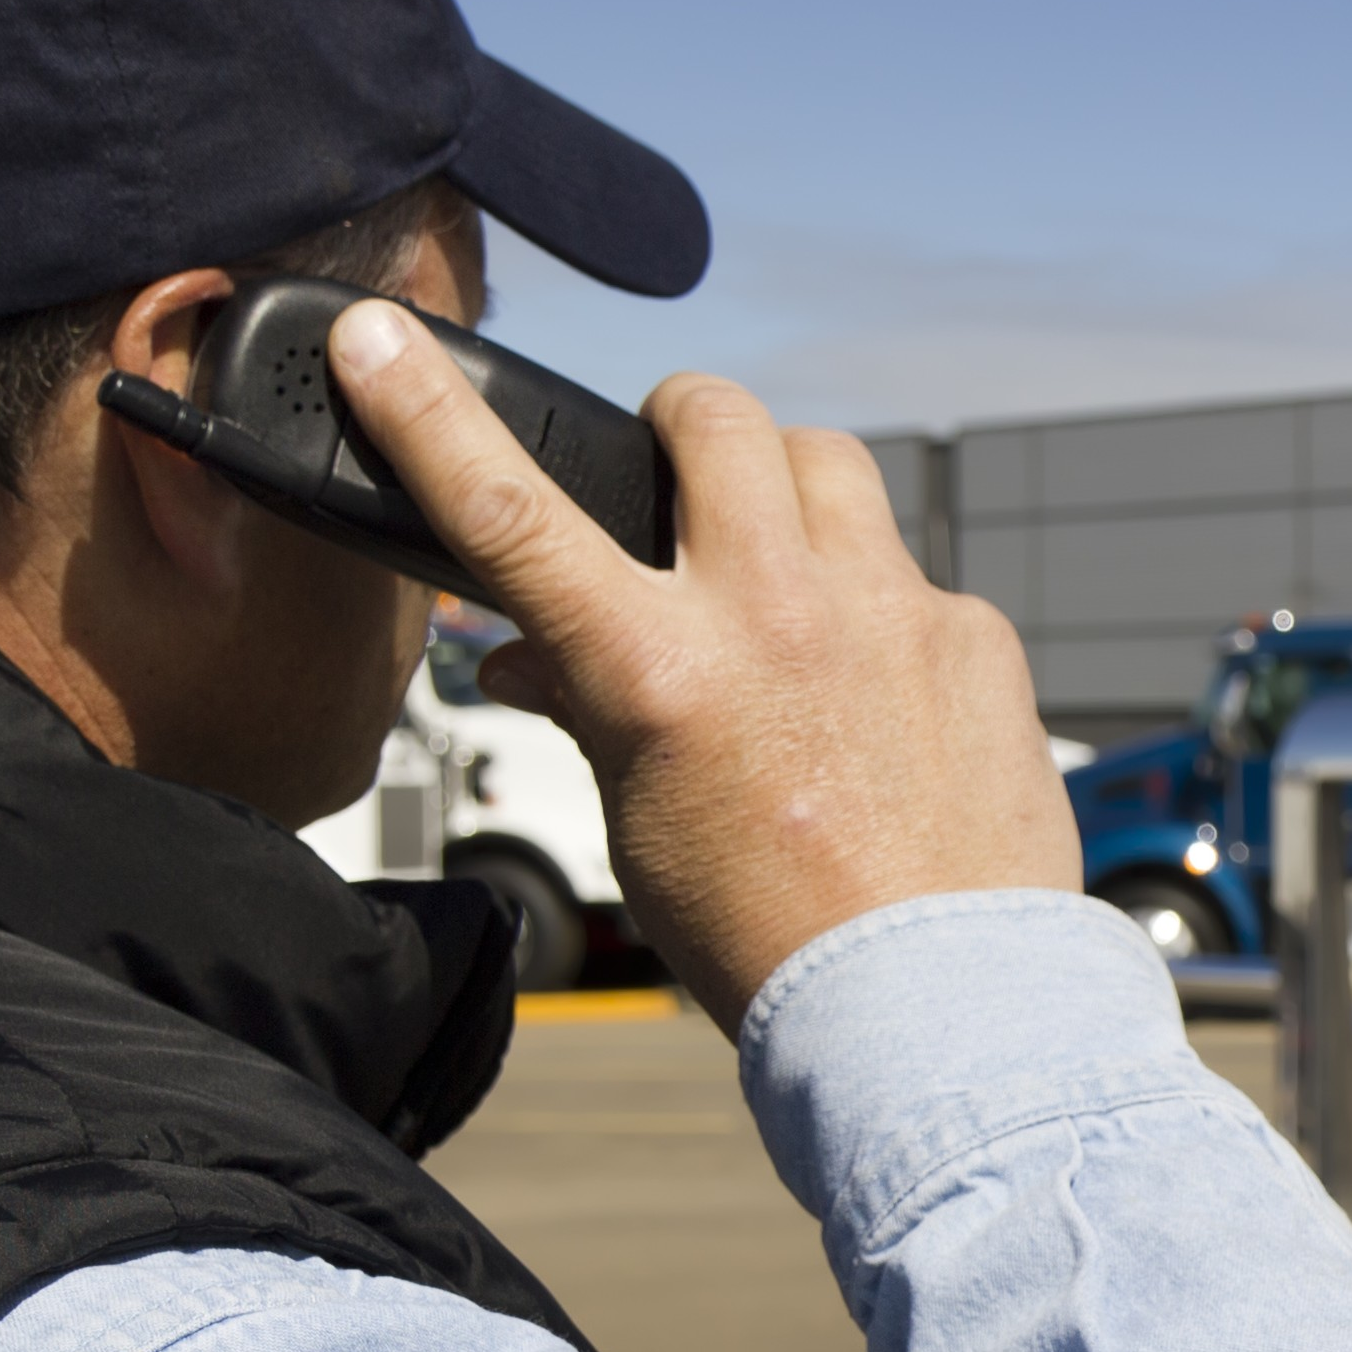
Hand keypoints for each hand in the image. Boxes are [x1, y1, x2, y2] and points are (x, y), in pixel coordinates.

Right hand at [327, 301, 1079, 1030]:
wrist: (931, 1010)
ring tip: (782, 567)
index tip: (380, 340)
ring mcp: (886, 612)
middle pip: (713, 415)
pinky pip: (912, 571)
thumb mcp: (638, 827)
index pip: (510, 513)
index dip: (429, 414)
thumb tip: (524, 650)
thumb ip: (588, 711)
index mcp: (658, 673)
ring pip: (827, 459)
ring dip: (789, 488)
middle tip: (676, 478)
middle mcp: (773, 614)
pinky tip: (878, 689)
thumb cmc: (770, 939)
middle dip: (683, 427)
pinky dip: (880, 607)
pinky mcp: (972, 635)